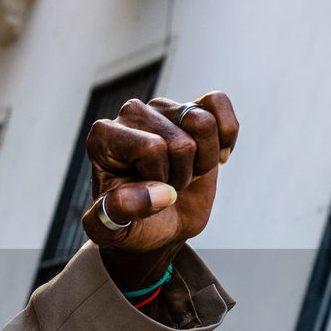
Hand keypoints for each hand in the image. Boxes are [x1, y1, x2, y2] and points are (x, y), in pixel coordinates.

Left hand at [81, 92, 237, 288]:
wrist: (156, 224)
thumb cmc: (129, 223)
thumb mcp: (110, 229)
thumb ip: (118, 212)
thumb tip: (160, 192)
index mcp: (103, 137)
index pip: (152, 148)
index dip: (160, 177)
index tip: (145, 191)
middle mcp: (130, 115)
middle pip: (182, 142)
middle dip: (182, 174)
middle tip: (165, 186)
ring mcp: (162, 108)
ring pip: (204, 123)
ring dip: (203, 159)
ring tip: (184, 172)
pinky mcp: (190, 107)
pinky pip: (218, 101)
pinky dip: (226, 134)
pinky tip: (213, 155)